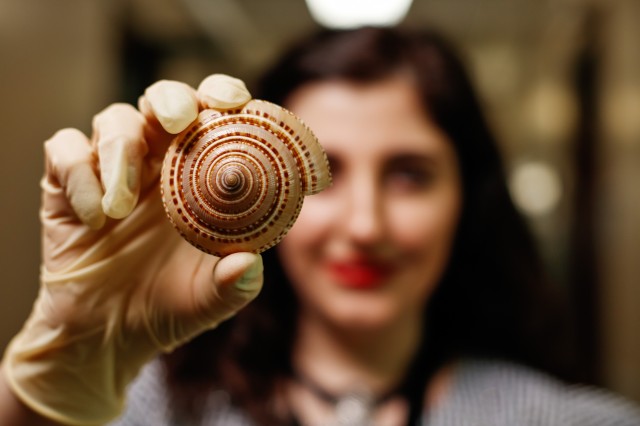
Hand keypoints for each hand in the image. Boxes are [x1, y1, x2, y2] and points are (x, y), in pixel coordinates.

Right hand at [1, 74, 262, 424]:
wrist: (108, 338)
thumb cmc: (170, 307)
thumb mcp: (212, 301)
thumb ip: (237, 283)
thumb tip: (249, 262)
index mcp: (199, 178)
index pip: (214, 118)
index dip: (225, 97)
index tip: (236, 102)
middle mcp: (158, 164)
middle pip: (163, 100)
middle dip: (171, 99)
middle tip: (178, 122)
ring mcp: (113, 171)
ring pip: (114, 119)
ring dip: (120, 151)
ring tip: (121, 208)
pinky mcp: (67, 185)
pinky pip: (65, 150)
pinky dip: (80, 174)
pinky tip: (94, 219)